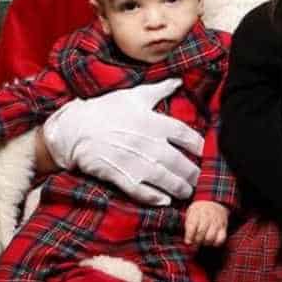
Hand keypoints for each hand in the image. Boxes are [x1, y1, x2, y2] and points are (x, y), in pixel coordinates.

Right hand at [41, 80, 203, 204]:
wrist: (74, 129)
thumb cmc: (104, 109)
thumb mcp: (133, 95)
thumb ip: (159, 89)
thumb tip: (178, 80)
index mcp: (154, 122)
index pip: (187, 136)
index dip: (200, 146)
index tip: (206, 152)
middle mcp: (149, 144)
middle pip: (181, 163)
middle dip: (194, 173)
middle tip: (200, 178)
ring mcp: (135, 163)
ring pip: (166, 180)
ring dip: (180, 188)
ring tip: (187, 192)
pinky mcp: (121, 177)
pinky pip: (144, 192)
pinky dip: (156, 198)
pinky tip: (165, 201)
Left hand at [185, 201, 227, 246]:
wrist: (214, 203)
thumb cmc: (200, 210)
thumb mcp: (190, 212)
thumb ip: (188, 225)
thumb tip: (188, 241)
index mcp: (197, 211)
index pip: (192, 226)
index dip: (189, 236)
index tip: (188, 242)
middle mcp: (207, 216)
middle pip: (201, 232)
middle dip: (196, 241)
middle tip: (194, 242)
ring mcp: (216, 221)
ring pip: (210, 237)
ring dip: (205, 242)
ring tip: (202, 241)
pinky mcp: (223, 227)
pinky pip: (220, 239)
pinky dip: (215, 243)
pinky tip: (211, 241)